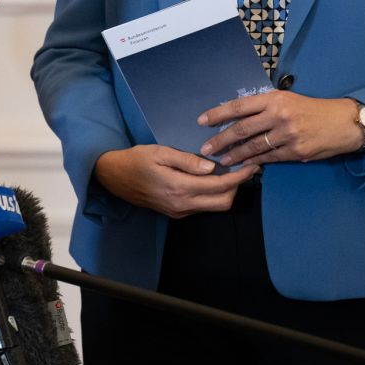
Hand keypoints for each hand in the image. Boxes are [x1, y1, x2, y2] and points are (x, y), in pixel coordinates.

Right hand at [93, 144, 255, 217]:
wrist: (112, 177)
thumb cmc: (135, 160)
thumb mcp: (159, 152)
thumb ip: (186, 160)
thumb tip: (211, 167)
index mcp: (179, 187)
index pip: (219, 186)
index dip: (239, 176)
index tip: (252, 165)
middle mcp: (182, 204)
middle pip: (223, 202)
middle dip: (237, 186)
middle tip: (244, 169)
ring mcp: (179, 211)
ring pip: (214, 207)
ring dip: (226, 192)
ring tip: (231, 173)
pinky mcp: (175, 212)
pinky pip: (202, 207)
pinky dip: (213, 195)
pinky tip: (212, 181)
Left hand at [198, 91, 363, 166]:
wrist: (343, 123)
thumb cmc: (312, 109)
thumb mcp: (288, 99)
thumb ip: (264, 106)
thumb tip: (236, 116)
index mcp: (275, 99)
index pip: (239, 106)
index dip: (218, 114)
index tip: (202, 121)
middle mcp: (279, 115)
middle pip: (242, 129)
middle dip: (220, 140)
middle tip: (205, 148)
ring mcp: (287, 134)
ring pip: (253, 147)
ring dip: (234, 155)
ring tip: (221, 160)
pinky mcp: (296, 151)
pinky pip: (269, 158)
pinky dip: (254, 162)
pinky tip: (243, 165)